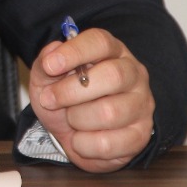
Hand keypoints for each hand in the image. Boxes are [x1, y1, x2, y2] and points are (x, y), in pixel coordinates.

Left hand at [28, 26, 154, 171]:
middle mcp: (133, 74)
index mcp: (111, 51)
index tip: (50, 66)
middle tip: (49, 99)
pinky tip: (80, 138)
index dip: (74, 52)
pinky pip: (108, 144)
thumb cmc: (63, 97)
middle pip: (112, 76)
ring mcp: (141, 105)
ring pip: (110, 113)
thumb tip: (52, 53)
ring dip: (77, 119)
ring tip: (70, 119)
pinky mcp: (140, 136)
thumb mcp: (46, 77)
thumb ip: (45, 63)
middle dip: (71, 91)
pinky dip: (84, 144)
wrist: (70, 133)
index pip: (100, 42)